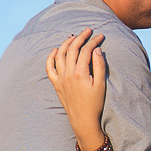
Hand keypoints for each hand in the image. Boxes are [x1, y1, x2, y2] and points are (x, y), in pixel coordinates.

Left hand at [45, 28, 107, 145]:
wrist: (83, 120)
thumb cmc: (95, 103)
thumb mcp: (101, 84)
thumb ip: (99, 66)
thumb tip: (96, 49)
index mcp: (80, 73)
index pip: (86, 50)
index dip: (93, 41)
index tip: (100, 36)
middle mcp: (68, 73)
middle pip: (72, 49)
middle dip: (81, 37)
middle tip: (88, 30)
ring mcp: (60, 78)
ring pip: (60, 54)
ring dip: (66, 43)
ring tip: (74, 37)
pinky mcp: (56, 84)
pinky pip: (49, 67)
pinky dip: (51, 57)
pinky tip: (55, 49)